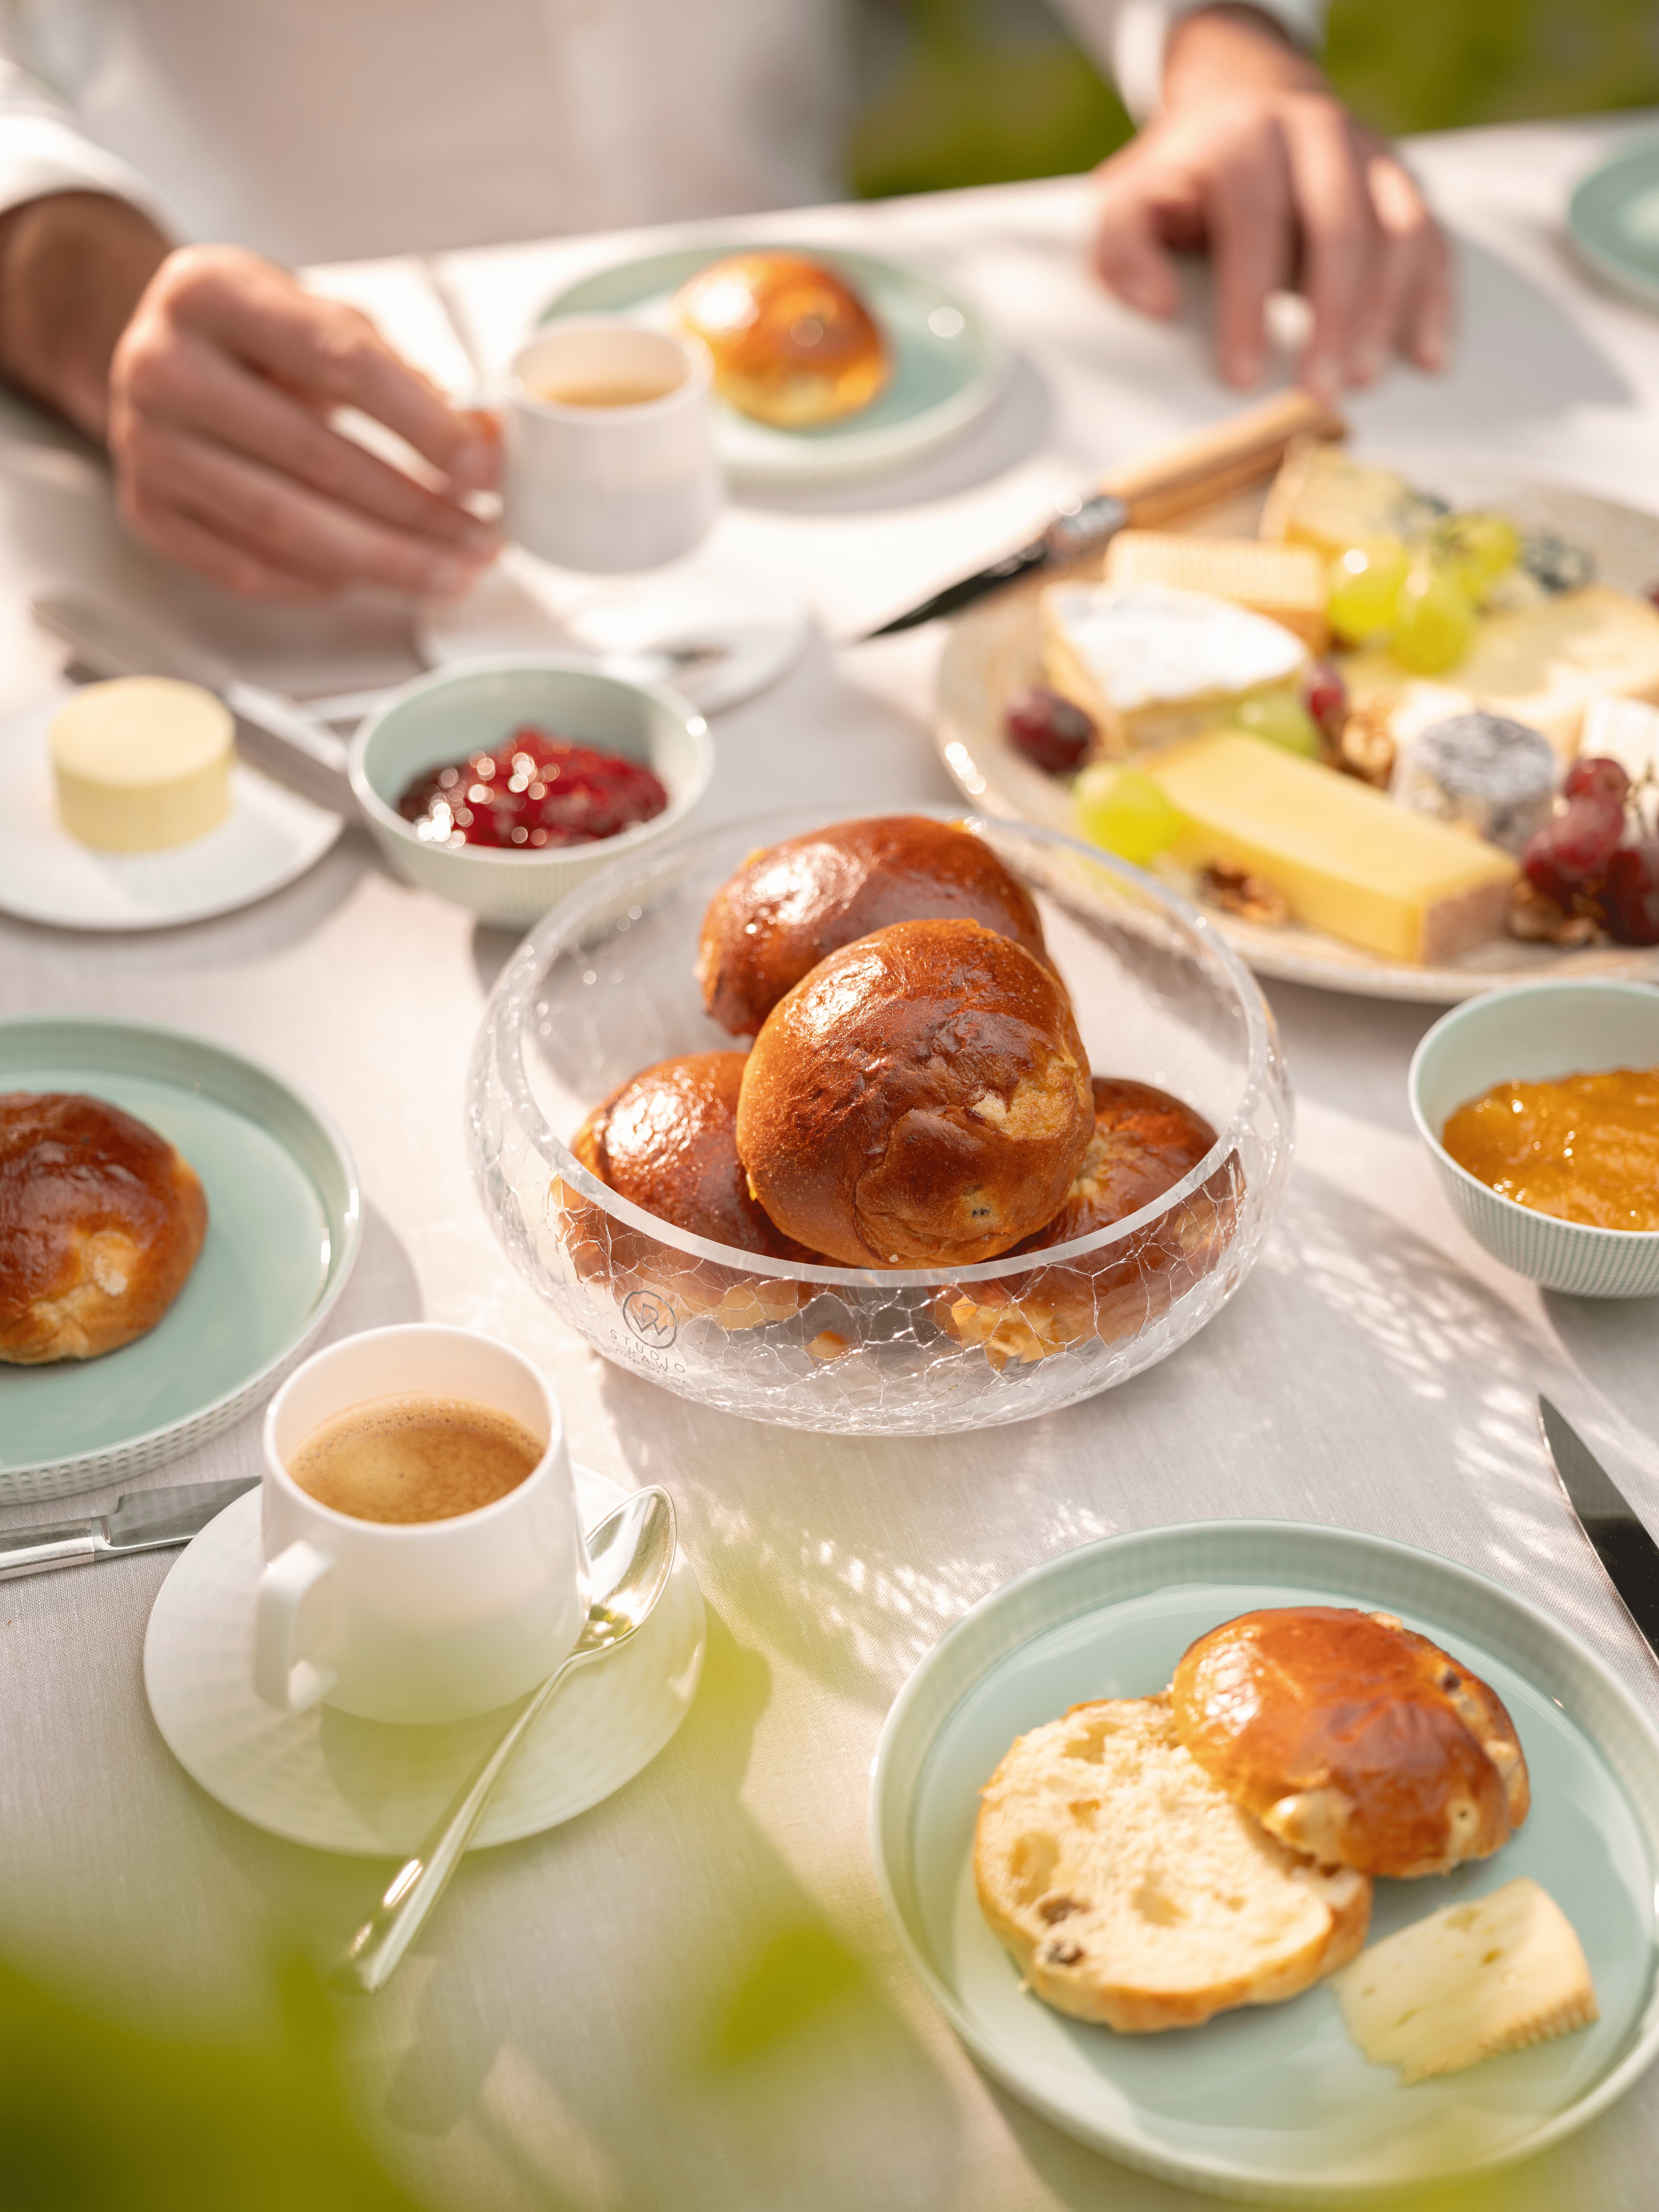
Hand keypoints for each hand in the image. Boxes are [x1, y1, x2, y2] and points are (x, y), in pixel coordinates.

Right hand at [0, 196, 497, 601]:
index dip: (421, 422)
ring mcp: (147, 445)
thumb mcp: (318, 317)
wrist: (160, 355)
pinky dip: (321, 582)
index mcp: (211, 293)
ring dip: (384, 562)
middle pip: (316, 459)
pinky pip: (248, 568)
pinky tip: (375, 579)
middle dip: (416, 511)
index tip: (482, 468)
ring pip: (286, 526)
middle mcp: (164, 367)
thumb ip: (398, 371)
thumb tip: (478, 442)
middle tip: (481, 539)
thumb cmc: (254, 337)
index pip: (339, 362)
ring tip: (451, 573)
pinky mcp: (148, 510)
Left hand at [1091, 5, 1449, 397]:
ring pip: (1397, 232)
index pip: (1253, 222)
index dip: (1249, 303)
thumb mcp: (1130, 203)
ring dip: (1382, 314)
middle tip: (1316, 392)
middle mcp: (1316, 134)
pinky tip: (1428, 357)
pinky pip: (1431, 240)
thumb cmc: (1182, 182)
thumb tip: (1157, 304)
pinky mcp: (1401, 182)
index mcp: (1244, 139)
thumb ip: (1124, 249)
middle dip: (1330, 316)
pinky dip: (1433, 300)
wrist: (1243, 109)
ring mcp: (1368, 154)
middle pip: (1339, 225)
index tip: (1242, 376)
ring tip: (1361, 382)